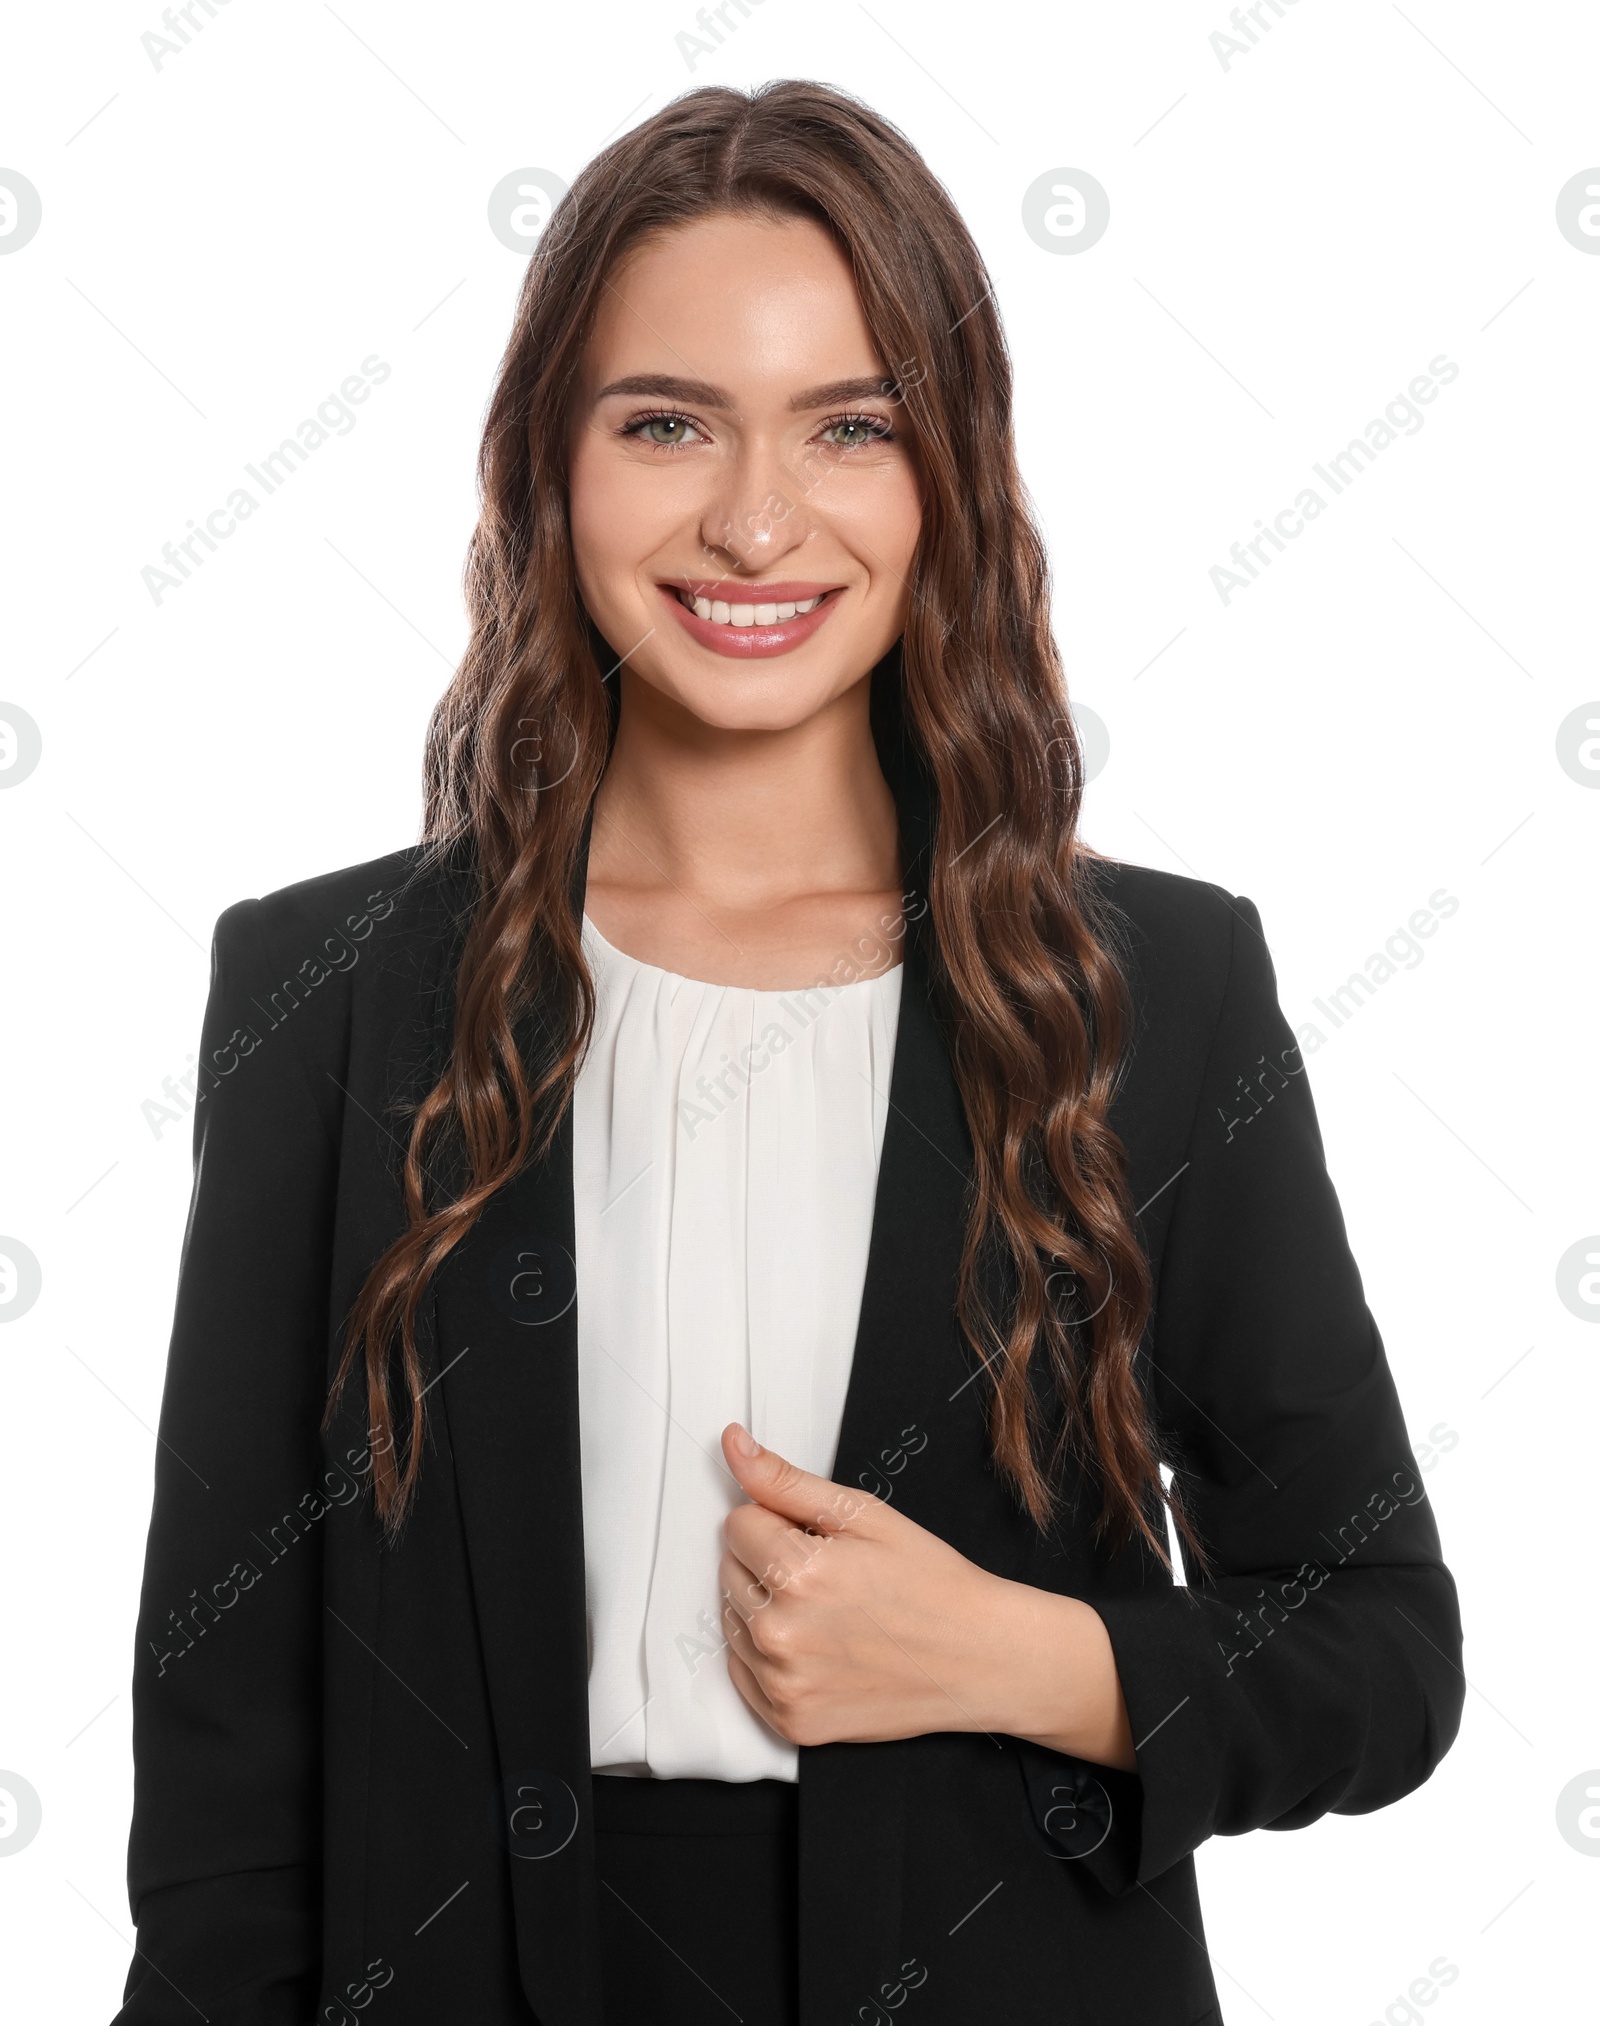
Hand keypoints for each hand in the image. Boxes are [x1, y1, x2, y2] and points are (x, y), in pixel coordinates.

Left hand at [717, 1423, 1136, 1768]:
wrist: (980, 1658)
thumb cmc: (930, 1583)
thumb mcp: (864, 1514)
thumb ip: (785, 1480)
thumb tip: (733, 1444)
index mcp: (797, 1572)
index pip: (738, 1523)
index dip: (779, 1522)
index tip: (818, 1539)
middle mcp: (781, 1633)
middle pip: (729, 1571)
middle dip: (769, 1563)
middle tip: (831, 1577)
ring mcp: (783, 1684)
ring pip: (734, 1622)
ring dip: (766, 1610)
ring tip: (828, 1612)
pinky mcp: (790, 1722)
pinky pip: (744, 1674)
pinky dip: (769, 1658)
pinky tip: (818, 1647)